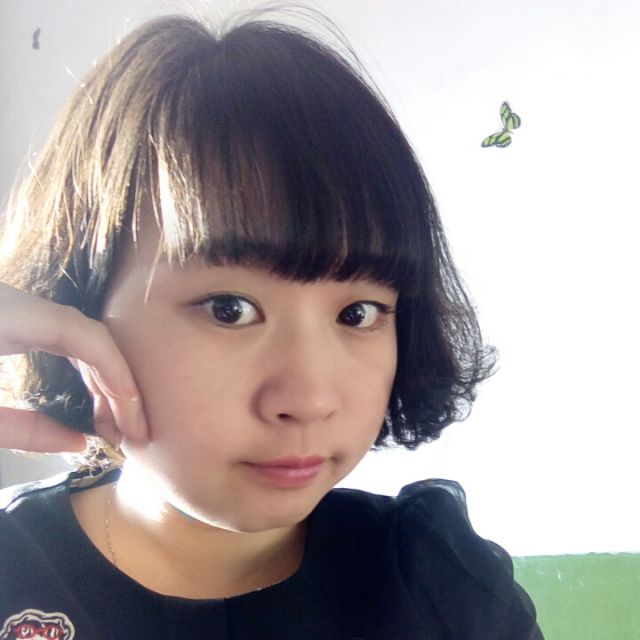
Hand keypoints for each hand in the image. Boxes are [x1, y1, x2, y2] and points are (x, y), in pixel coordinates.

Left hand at [0, 282, 146, 452]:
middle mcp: (16, 306)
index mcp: (4, 316)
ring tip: (117, 423)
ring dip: (103, 379)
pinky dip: (82, 369)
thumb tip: (80, 443)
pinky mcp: (13, 322)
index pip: (76, 330)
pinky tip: (96, 401)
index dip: (113, 366)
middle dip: (116, 382)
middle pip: (85, 336)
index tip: (133, 405)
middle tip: (134, 428)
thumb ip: (20, 430)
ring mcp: (17, 313)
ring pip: (77, 339)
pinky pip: (60, 340)